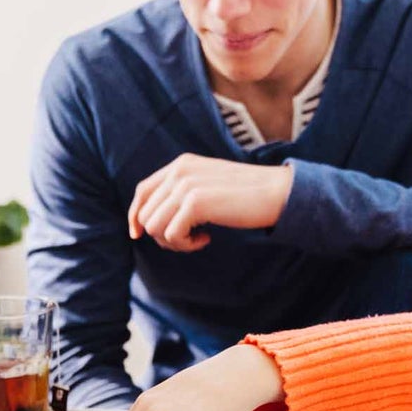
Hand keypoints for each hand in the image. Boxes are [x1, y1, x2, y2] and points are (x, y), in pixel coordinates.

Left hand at [128, 155, 291, 252]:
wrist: (276, 193)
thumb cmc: (245, 195)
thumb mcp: (207, 185)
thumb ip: (182, 193)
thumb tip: (150, 222)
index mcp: (180, 165)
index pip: (142, 191)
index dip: (135, 216)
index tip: (137, 235)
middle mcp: (179, 171)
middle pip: (146, 214)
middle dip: (162, 234)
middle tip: (188, 239)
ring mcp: (186, 185)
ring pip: (155, 227)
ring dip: (174, 242)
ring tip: (198, 238)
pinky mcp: (196, 202)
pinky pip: (172, 235)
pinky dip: (187, 244)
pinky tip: (207, 238)